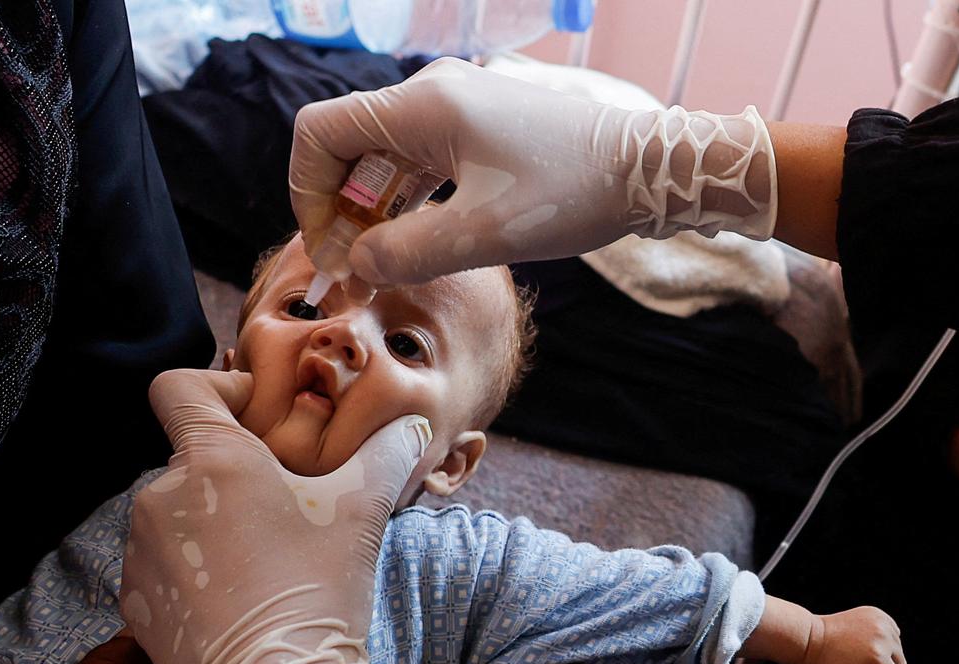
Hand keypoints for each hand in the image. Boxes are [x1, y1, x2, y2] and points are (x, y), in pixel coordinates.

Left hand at [122, 368, 431, 663]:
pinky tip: (237, 598)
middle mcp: (160, 495)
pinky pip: (163, 562)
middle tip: (285, 508)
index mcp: (212, 459)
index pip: (178, 387)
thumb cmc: (318, 591)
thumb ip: (385, 454)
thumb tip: (410, 425)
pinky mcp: (134, 601)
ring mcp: (140, 551)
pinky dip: (195, 567)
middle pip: (190, 457)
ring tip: (264, 561)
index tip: (260, 422)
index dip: (218, 391)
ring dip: (212, 521)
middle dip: (233, 473)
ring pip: (176, 511)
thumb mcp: (362, 512)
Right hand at [289, 57, 776, 285]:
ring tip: (375, 268)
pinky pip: (418, 167)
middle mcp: (431, 98)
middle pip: (348, 147)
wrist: (650, 172)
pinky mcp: (477, 135)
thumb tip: (357, 265)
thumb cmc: (572, 193)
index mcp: (423, 105)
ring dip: (371, 212)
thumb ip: (408, 252)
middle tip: (350, 271)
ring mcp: (455, 113)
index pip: (321, 132)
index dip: (307, 191)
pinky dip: (404, 206)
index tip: (327, 247)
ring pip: (382, 161)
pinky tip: (408, 247)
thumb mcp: (485, 234)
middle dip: (337, 209)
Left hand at [801, 607, 907, 663]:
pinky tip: (863, 641)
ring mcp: (882, 623)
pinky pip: (894, 636)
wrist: (812, 639)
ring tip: (858, 652)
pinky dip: (883, 641)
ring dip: (883, 656)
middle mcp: (884, 639)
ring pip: (898, 652)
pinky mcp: (879, 614)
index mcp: (878, 659)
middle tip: (856, 663)